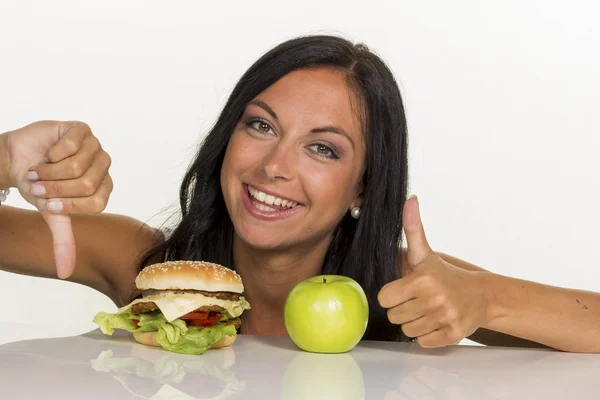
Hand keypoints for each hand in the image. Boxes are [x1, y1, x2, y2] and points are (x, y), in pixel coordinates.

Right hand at [4, 121, 112, 278]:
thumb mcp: (52, 215)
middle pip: (87, 184)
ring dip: (50, 171)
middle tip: (39, 186)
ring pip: (77, 165)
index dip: (69, 204)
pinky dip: (52, 153)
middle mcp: (103, 166)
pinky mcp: (82, 129)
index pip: (96, 202)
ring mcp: (95, 146)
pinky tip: (47, 153)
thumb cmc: (40, 185)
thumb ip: (63, 240)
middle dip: (55, 188)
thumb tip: (66, 272)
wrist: (18, 160)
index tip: (47, 203)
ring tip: (39, 171)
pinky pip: (71, 144)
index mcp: (103, 188)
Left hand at [378, 196, 490, 347]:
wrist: (482, 295)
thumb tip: (410, 199)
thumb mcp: (426, 253)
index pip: (384, 297)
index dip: (392, 294)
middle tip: (419, 299)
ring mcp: (443, 319)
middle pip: (394, 315)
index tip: (405, 288)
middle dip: (403, 308)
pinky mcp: (451, 335)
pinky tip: (437, 321)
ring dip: (415, 322)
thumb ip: (412, 228)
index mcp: (422, 280)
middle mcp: (433, 300)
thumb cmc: (446, 274)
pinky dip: (427, 335)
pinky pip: (422, 342)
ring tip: (429, 310)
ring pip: (407, 330)